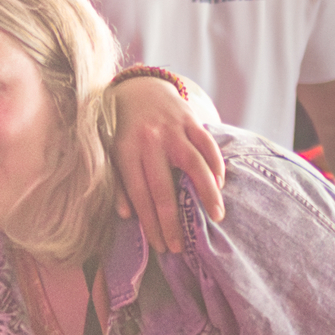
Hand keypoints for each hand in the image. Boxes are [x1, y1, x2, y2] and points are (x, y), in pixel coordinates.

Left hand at [109, 79, 223, 250]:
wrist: (140, 88)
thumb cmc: (125, 130)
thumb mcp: (113, 154)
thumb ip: (119, 183)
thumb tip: (126, 215)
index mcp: (126, 152)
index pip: (139, 195)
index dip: (151, 223)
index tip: (162, 246)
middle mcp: (149, 142)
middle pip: (163, 187)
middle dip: (171, 220)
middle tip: (180, 246)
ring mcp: (171, 130)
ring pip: (193, 164)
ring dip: (206, 193)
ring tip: (216, 216)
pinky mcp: (190, 119)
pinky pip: (207, 144)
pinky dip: (216, 165)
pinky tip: (221, 184)